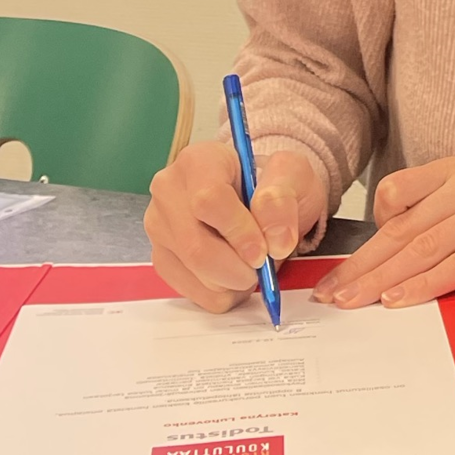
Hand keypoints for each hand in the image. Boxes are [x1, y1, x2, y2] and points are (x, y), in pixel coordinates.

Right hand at [144, 139, 326, 312]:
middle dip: (237, 268)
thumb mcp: (293, 176)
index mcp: (198, 160)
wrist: (263, 200)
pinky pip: (194, 292)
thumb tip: (276, 240)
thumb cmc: (274, 185)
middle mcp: (169, 191)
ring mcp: (160, 228)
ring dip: (234, 282)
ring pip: (194, 273)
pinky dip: (224, 294)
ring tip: (252, 264)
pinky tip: (237, 275)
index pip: (208, 201)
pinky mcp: (163, 259)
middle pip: (195, 246)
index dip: (239, 232)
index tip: (263, 250)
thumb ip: (283, 200)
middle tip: (263, 267)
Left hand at [312, 158, 454, 309]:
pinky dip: (426, 284)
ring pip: (424, 248)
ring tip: (353, 303)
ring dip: (383, 279)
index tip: (341, 267)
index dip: (366, 234)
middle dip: (362, 265)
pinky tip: (400, 301)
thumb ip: (442, 213)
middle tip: (329, 294)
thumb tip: (394, 253)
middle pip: (403, 229)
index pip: (396, 196)